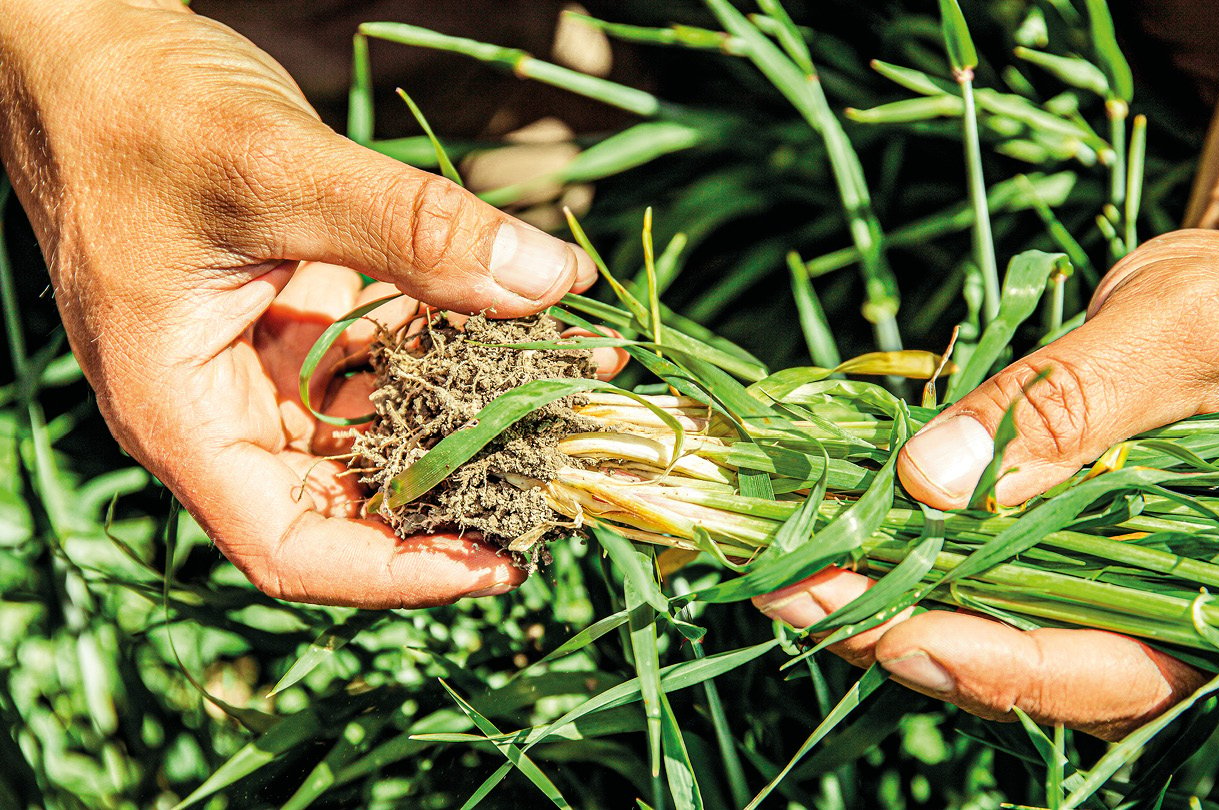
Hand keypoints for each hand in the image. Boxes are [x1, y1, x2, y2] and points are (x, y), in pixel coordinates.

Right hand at [0, 0, 619, 605]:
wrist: (83, 48)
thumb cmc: (134, 109)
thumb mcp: (275, 170)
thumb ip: (413, 229)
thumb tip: (548, 281)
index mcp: (182, 416)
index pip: (290, 549)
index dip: (397, 574)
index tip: (498, 564)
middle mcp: (224, 410)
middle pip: (350, 501)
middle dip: (456, 490)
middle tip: (560, 468)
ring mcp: (262, 366)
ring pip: (379, 427)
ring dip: (471, 412)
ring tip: (564, 385)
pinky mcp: (297, 319)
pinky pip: (384, 358)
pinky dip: (451, 346)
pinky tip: (522, 320)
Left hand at [757, 229, 1218, 738]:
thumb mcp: (1183, 330)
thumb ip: (1075, 402)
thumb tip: (932, 475)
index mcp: (1213, 598)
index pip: (1094, 670)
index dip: (982, 662)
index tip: (883, 633)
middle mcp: (1148, 612)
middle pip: (1009, 663)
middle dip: (887, 631)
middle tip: (783, 588)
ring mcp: (1093, 581)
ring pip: (975, 622)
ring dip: (872, 598)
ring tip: (779, 562)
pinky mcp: (1050, 541)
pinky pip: (969, 564)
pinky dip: (896, 546)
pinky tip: (828, 521)